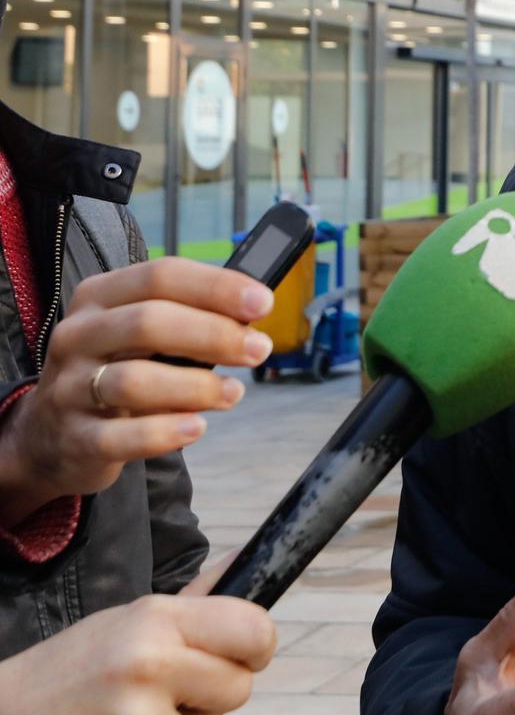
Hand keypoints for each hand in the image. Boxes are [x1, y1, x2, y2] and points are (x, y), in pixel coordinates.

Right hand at [0, 258, 277, 524]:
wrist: (51, 434)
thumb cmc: (117, 368)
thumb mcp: (140, 332)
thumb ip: (189, 315)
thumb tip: (254, 310)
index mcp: (99, 297)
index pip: (160, 276)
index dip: (216, 287)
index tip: (263, 303)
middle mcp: (78, 336)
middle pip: (148, 323)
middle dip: (214, 334)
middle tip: (257, 350)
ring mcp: (70, 388)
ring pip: (134, 381)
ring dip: (197, 387)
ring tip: (232, 393)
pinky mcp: (75, 438)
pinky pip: (121, 436)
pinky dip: (166, 432)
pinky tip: (197, 427)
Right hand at [0, 588, 274, 714]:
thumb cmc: (78, 666)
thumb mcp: (131, 619)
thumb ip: (196, 603)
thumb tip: (248, 561)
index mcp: (157, 619)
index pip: (254, 629)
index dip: (257, 648)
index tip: (243, 657)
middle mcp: (150, 663)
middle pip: (240, 687)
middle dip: (214, 696)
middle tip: (171, 692)